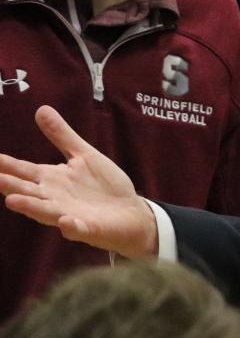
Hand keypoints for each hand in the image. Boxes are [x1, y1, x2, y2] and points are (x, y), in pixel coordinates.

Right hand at [0, 106, 157, 257]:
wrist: (129, 211)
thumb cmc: (102, 185)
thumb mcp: (82, 155)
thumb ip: (61, 136)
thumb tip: (41, 108)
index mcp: (51, 179)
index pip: (22, 170)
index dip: (4, 164)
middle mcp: (53, 198)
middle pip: (27, 191)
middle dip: (9, 185)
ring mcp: (68, 214)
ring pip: (45, 212)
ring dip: (30, 207)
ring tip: (12, 201)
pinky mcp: (87, 228)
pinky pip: (77, 229)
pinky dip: (70, 226)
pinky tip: (65, 221)